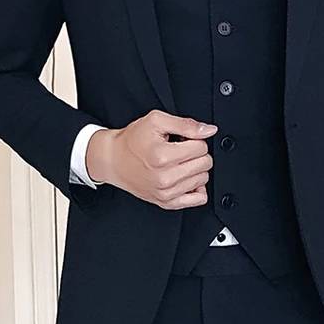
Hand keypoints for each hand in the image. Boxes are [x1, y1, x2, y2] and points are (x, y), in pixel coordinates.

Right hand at [85, 110, 216, 208]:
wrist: (113, 160)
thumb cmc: (133, 140)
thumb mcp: (156, 121)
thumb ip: (186, 124)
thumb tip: (209, 130)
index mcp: (162, 156)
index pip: (201, 147)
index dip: (194, 139)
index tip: (183, 139)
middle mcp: (164, 178)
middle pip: (205, 163)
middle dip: (197, 153)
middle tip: (181, 150)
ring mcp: (166, 193)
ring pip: (203, 179)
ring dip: (195, 169)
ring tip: (178, 162)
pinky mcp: (167, 203)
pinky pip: (198, 199)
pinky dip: (196, 187)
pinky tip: (184, 178)